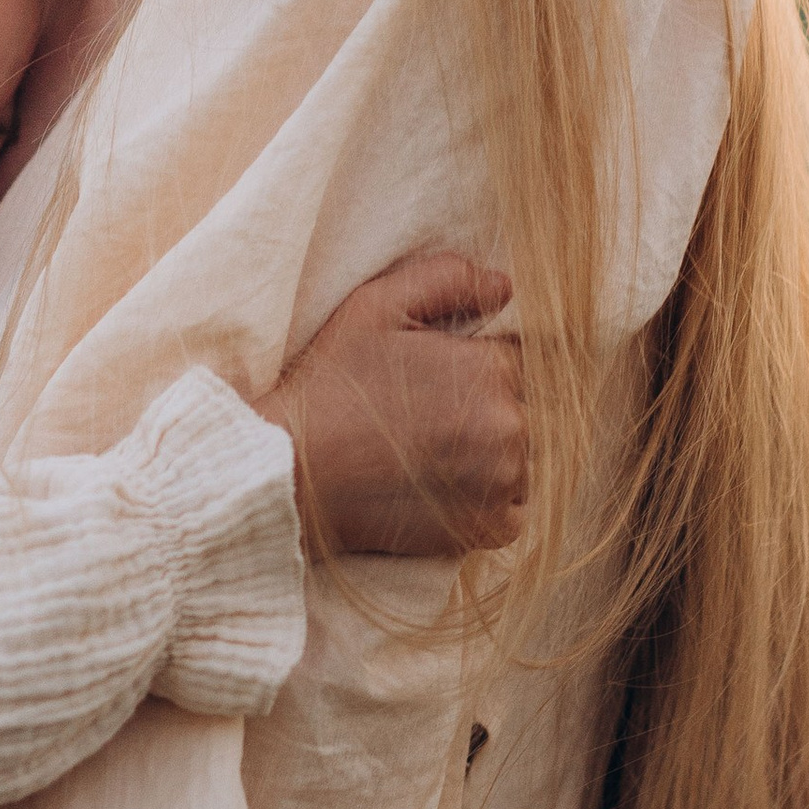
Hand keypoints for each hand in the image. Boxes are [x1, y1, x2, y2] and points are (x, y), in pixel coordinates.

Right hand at [268, 252, 524, 557]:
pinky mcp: (487, 529)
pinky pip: (512, 512)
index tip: (426, 383)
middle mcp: (509, 426)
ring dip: (488, 459)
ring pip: (517, 460)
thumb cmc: (331, 385)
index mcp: (491, 368)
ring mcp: (502, 482)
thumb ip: (447, 279)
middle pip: (517, 411)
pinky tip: (439, 492)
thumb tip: (504, 286)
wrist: (291, 472)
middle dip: (480, 412)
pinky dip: (487, 505)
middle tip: (420, 423)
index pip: (510, 361)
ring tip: (426, 459)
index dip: (468, 368)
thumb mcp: (376, 306)